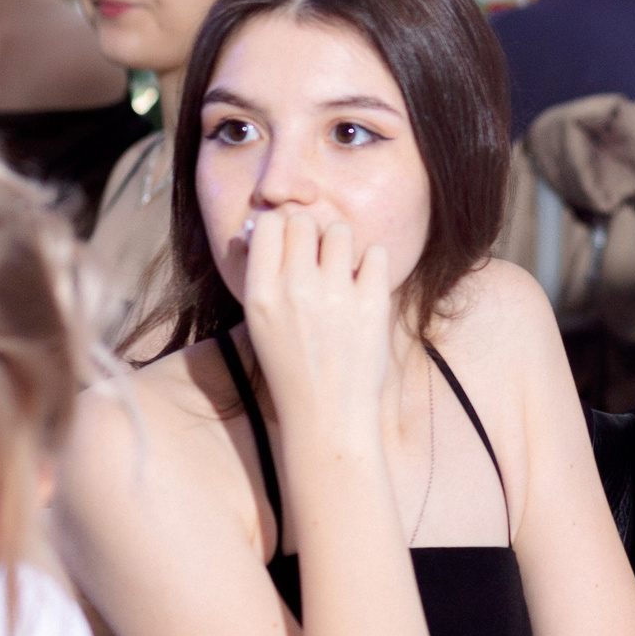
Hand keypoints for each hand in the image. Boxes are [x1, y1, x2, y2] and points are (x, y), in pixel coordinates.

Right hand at [236, 205, 393, 436]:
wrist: (327, 413)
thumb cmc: (291, 367)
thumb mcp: (260, 323)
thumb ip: (261, 275)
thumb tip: (259, 228)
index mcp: (260, 293)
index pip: (268, 224)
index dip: (280, 228)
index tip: (289, 245)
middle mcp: (295, 289)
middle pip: (303, 222)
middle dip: (311, 233)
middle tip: (318, 258)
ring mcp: (335, 296)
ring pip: (340, 231)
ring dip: (341, 245)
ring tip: (341, 270)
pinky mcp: (371, 305)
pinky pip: (375, 254)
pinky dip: (372, 263)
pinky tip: (364, 283)